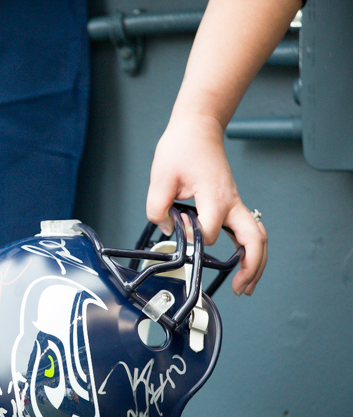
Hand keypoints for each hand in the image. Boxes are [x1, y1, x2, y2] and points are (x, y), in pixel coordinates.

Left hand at [147, 112, 266, 295]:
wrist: (198, 128)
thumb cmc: (182, 147)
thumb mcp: (160, 177)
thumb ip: (159, 208)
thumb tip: (169, 228)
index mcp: (215, 196)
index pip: (210, 231)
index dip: (195, 239)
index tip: (182, 235)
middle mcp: (231, 201)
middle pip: (254, 239)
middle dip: (251, 267)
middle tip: (241, 288)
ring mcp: (234, 203)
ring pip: (257, 236)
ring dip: (256, 261)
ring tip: (246, 284)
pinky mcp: (230, 203)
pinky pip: (247, 230)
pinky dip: (249, 248)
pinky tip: (241, 262)